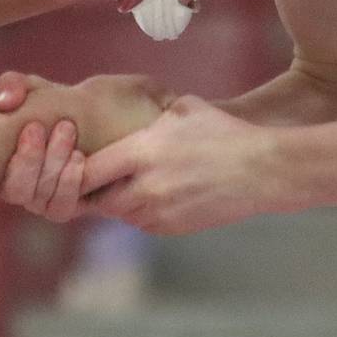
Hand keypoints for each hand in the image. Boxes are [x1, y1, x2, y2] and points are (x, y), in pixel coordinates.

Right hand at [0, 71, 168, 217]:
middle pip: (12, 191)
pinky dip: (69, 183)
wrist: (100, 115)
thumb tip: (5, 101)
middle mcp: (14, 188)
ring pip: (37, 199)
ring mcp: (41, 200)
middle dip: (25, 161)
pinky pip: (63, 208)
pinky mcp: (68, 204)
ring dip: (50, 167)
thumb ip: (14, 86)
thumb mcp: (34, 88)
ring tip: (66, 130)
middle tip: (38, 127)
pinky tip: (79, 158)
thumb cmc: (55, 103)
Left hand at [77, 95, 279, 233]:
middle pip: (97, 200)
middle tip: (93, 176)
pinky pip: (142, 222)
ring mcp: (159, 213)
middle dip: (92, 190)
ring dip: (116, 200)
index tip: (74, 160)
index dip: (74, 168)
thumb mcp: (180, 109)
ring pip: (119, 214)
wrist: (261, 170)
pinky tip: (151, 191)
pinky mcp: (172, 228)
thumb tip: (121, 107)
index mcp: (142, 154)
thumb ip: (146, 115)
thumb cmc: (222, 131)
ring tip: (123, 181)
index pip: (87, 172)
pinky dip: (139, 210)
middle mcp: (145, 188)